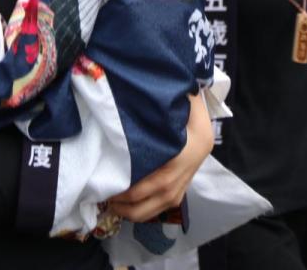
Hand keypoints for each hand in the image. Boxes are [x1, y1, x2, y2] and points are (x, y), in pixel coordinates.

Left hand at [108, 91, 212, 221]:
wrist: (202, 122)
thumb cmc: (188, 108)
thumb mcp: (182, 99)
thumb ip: (165, 101)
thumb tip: (140, 96)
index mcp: (189, 150)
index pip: (159, 179)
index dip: (134, 187)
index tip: (111, 183)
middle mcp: (188, 171)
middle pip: (156, 199)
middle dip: (127, 204)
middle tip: (104, 196)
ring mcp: (185, 184)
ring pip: (157, 208)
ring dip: (131, 211)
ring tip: (110, 203)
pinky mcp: (180, 190)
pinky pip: (159, 208)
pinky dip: (140, 211)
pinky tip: (122, 204)